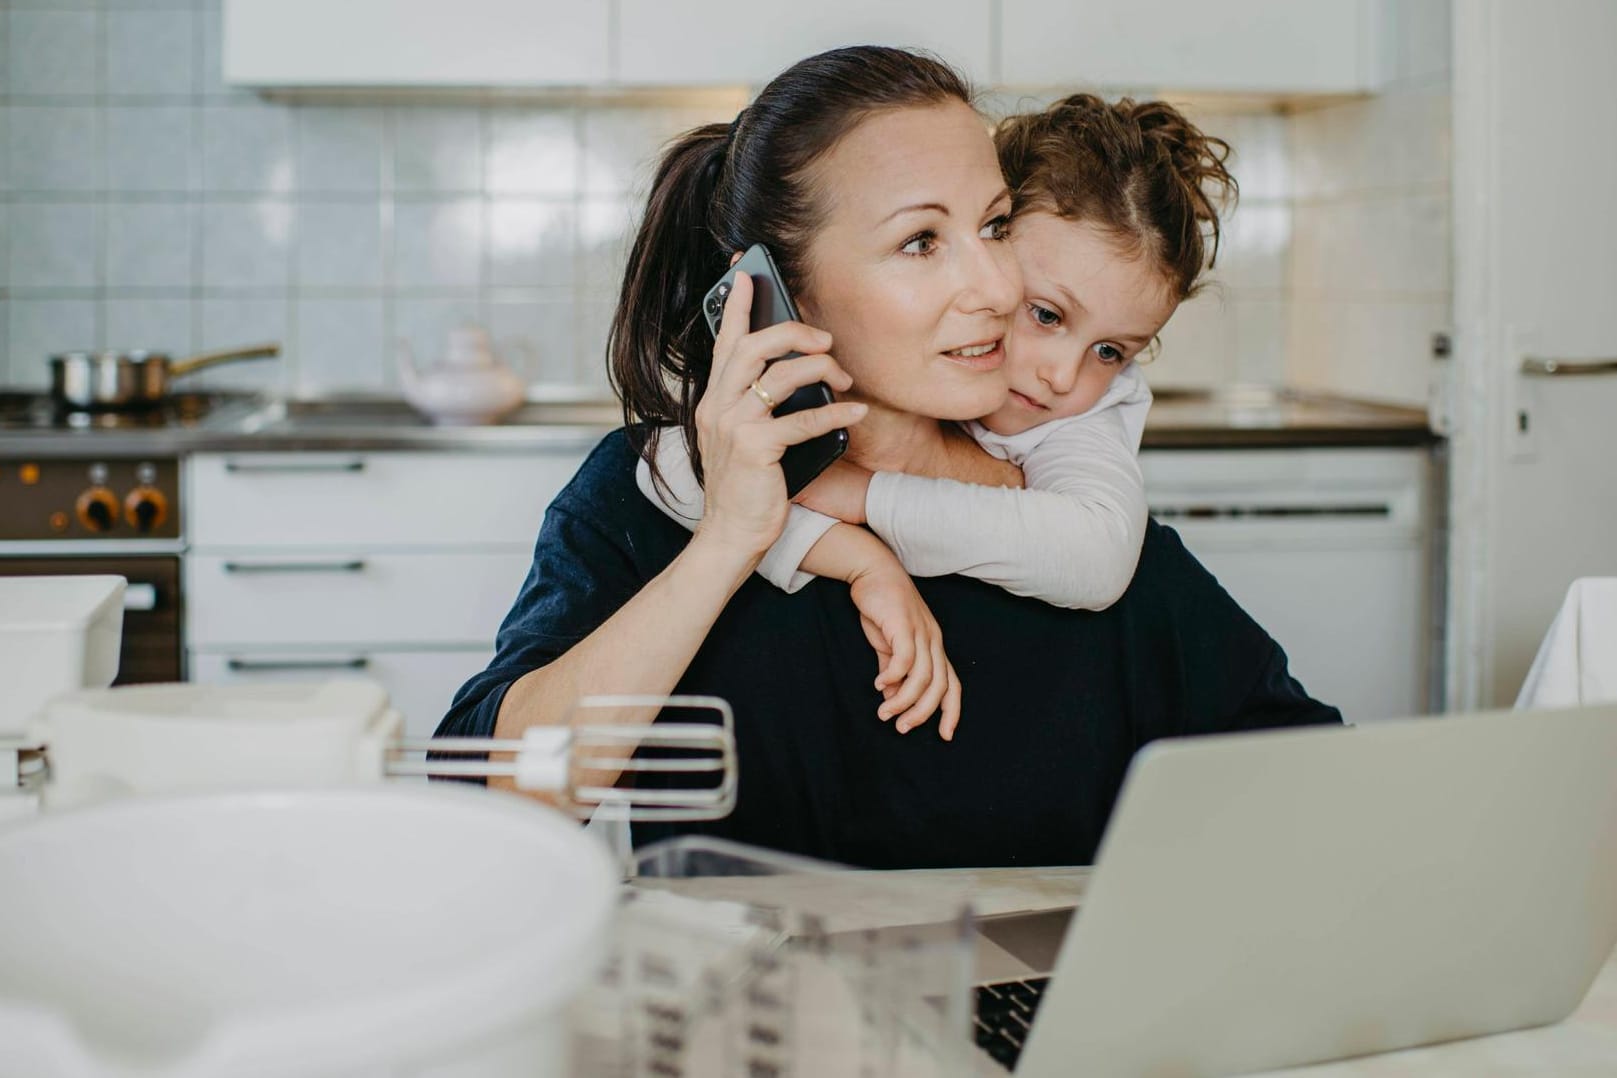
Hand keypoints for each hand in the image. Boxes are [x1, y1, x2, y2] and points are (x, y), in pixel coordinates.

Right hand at [693, 272, 866, 558]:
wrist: (729, 535)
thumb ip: (753, 407)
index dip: (736, 306)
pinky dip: (834, 413)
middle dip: (794, 333)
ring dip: (820, 369)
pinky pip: (802, 420)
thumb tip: (792, 379)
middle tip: (824, 339)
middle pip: (754, 347)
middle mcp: (718, 406)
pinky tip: (855, 413)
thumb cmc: (743, 489)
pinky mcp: (756, 449)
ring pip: (780, 376)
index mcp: (713, 400)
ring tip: (845, 378)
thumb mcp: (739, 440)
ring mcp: (734, 426)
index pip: (724, 343)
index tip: (747, 274)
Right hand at [847, 560, 961, 738]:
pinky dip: (893, 676)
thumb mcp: (888, 644)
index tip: (945, 735)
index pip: (951, 685)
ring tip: (884, 712)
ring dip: (904, 700)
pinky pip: (904, 659)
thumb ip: (892, 670)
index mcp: (934, 648)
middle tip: (901, 728)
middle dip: (922, 713)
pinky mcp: (904, 625)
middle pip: (939, 687)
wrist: (873, 571)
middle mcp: (933, 642)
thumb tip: (891, 696)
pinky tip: (878, 685)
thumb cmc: (883, 608)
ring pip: (922, 677)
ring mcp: (921, 632)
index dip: (951, 711)